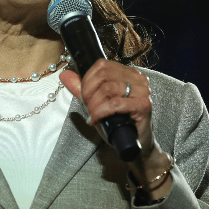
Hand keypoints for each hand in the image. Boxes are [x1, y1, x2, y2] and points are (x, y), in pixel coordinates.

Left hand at [60, 60, 172, 196]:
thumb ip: (80, 88)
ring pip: (108, 88)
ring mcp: (142, 91)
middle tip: (88, 107)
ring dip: (94, 104)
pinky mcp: (143, 105)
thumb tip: (65, 74)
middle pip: (103, 75)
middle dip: (88, 92)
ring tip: (93, 114)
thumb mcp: (96, 102)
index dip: (87, 79)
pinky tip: (96, 119)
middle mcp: (137, 79)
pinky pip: (115, 103)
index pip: (101, 65)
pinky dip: (101, 112)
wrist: (135, 144)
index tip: (84, 96)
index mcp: (127, 73)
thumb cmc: (118, 122)